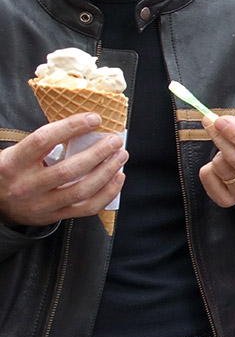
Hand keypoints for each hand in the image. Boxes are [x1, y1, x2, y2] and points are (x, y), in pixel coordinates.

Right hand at [0, 113, 127, 226]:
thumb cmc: (12, 171)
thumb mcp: (16, 154)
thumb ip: (44, 143)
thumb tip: (85, 125)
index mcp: (13, 162)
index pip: (44, 140)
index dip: (71, 127)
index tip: (94, 119)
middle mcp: (26, 185)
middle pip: (68, 169)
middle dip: (98, 153)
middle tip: (114, 141)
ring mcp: (40, 204)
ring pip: (81, 190)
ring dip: (107, 172)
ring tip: (120, 156)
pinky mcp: (53, 217)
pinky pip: (87, 208)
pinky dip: (107, 193)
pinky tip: (117, 178)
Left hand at [199, 116, 234, 207]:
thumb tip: (220, 122)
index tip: (220, 121)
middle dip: (221, 138)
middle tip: (213, 125)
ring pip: (220, 167)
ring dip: (218, 153)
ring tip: (227, 152)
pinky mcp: (228, 200)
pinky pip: (207, 178)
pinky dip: (208, 167)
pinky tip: (220, 165)